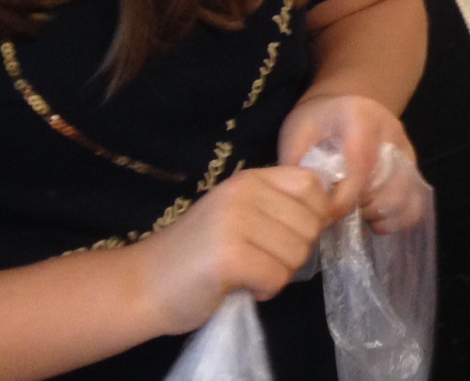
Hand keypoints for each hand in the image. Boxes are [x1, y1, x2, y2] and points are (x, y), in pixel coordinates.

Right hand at [130, 167, 331, 334]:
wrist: (142, 284)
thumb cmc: (197, 253)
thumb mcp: (238, 213)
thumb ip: (276, 205)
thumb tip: (328, 211)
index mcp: (249, 179)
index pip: (311, 185)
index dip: (315, 214)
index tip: (293, 235)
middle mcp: (243, 193)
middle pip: (310, 223)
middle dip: (295, 252)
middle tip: (264, 261)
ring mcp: (234, 222)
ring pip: (297, 253)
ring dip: (280, 273)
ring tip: (250, 273)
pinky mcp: (228, 257)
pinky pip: (276, 277)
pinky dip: (265, 290)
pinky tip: (242, 286)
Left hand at [279, 93, 425, 231]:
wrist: (346, 104)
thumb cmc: (318, 119)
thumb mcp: (298, 131)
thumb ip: (297, 163)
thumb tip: (302, 201)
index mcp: (363, 118)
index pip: (362, 165)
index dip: (344, 198)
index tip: (325, 214)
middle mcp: (393, 134)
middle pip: (387, 185)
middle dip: (360, 207)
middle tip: (338, 210)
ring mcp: (407, 151)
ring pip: (405, 196)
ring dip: (378, 214)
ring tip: (355, 212)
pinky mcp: (413, 167)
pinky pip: (415, 202)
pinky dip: (396, 218)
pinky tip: (373, 217)